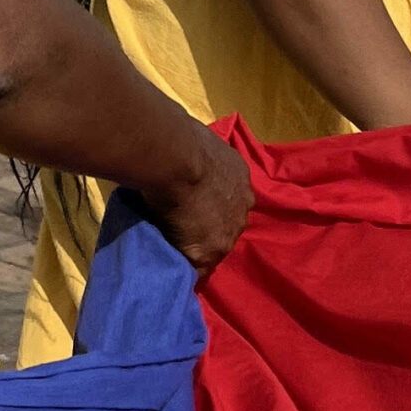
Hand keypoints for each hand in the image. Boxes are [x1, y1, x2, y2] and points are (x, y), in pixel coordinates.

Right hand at [142, 128, 252, 278]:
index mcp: (240, 177)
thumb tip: (182, 150)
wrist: (176, 159)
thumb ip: (198, 155)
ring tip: (172, 248)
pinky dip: (183, 268)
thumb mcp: (199, 143)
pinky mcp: (207, 253)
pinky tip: (168, 268)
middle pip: (226, 225)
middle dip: (208, 227)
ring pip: (212, 248)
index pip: (229, 198)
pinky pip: (195, 269)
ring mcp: (227, 233)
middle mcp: (242, 206)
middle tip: (183, 227)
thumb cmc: (182, 140)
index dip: (211, 204)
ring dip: (196, 248)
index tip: (195, 206)